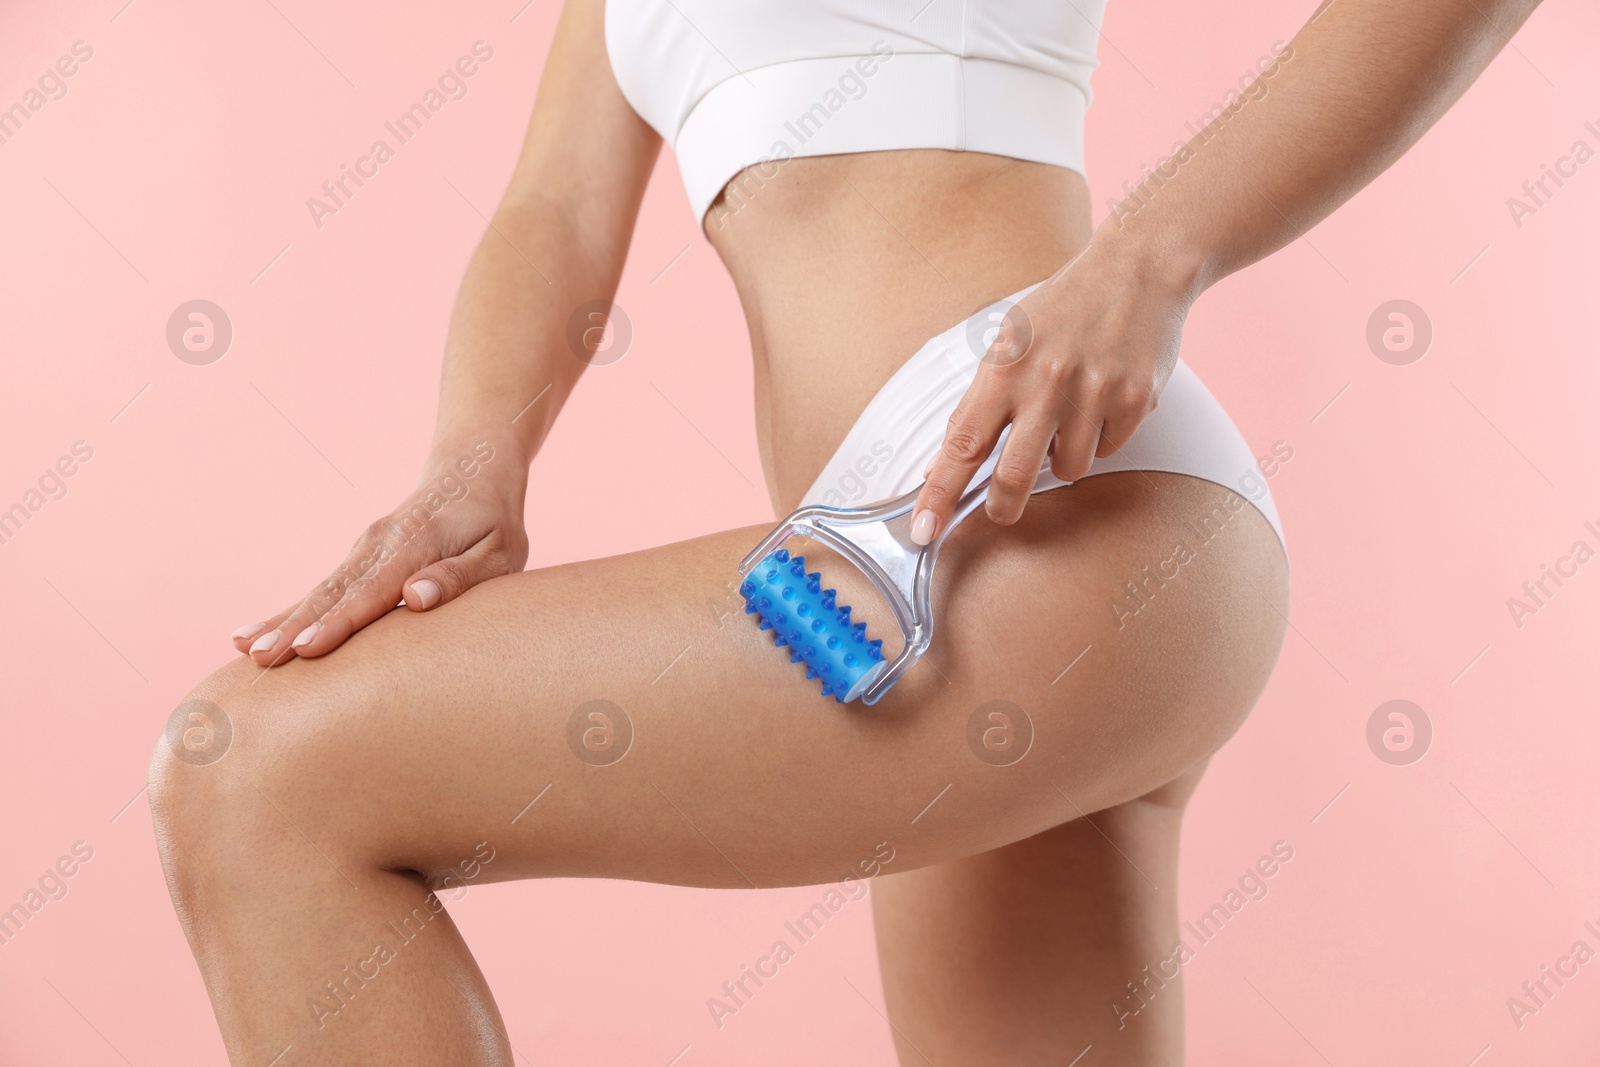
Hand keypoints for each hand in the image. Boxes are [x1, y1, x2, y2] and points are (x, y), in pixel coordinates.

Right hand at [230, 438, 528, 665]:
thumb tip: (415, 597)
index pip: (374, 590)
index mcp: (418, 542)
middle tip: (263, 659)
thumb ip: (459, 576)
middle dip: (296, 627)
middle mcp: (380, 543)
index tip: (308, 647)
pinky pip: (320, 591)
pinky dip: (286, 614)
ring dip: (282, 621)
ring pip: (319, 591)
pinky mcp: (357, 559)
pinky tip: (248, 636)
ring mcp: (364, 549)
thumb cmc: (493, 524)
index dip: (340, 621)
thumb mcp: (498, 552)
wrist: (471, 471)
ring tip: (245, 649)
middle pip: (335, 592)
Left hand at [909, 236, 1196, 543]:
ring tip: (1067, 417)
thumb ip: (978, 405)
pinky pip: (1108, 450)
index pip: (961, 444)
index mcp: (1004, 367)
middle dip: (1003, 507)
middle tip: (1000, 511)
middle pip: (1014, 476)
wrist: (1136, 269)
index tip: (923, 529)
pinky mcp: (1136, 400)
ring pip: (1067, 469)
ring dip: (1062, 458)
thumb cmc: (1063, 310)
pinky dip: (1100, 437)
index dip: (939, 494)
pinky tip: (1102, 399)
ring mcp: (1094, 392)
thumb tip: (942, 466)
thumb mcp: (1008, 344)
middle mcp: (1047, 381)